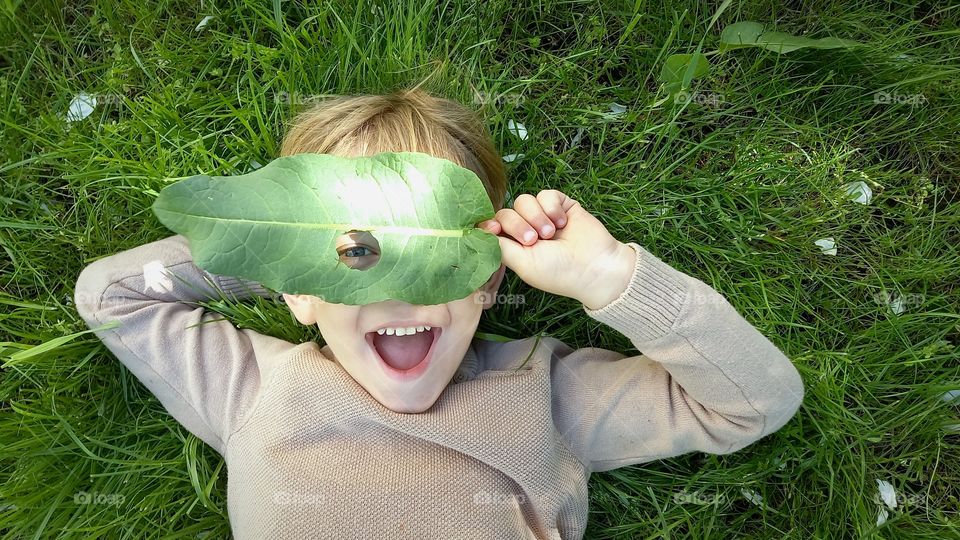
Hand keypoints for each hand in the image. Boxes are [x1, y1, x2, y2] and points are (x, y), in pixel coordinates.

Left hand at [478, 190, 636, 309]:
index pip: (493, 227)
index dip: (489, 224)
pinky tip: (562, 222)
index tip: (493, 228)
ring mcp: (543, 217)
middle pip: (506, 212)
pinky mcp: (560, 205)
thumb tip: (479, 230)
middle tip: (534, 240)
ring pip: (524, 201)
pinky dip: (551, 207)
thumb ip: (499, 245)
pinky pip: (545, 195)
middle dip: (518, 225)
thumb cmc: (557, 271)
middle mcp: (526, 230)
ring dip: (536, 216)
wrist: (594, 265)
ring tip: (551, 233)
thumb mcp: (522, 263)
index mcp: (514, 247)